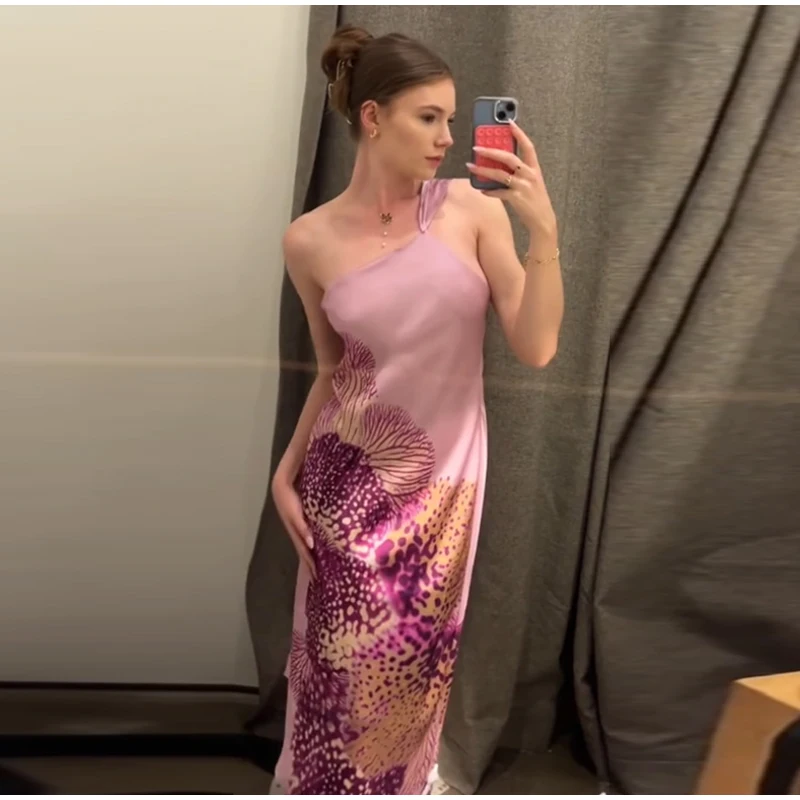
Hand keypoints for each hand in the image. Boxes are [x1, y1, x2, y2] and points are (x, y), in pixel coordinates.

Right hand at [271, 473, 316, 579]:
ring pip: (305, 546)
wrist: (281, 486)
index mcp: (296, 533)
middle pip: (304, 553)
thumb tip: (311, 545)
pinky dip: (312, 544)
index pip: (305, 553)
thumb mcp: (296, 515)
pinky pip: (306, 537)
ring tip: (317, 567)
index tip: (317, 578)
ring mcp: (297, 528)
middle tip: (317, 579)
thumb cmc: (289, 500)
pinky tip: (316, 546)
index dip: (310, 565)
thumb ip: (303, 528)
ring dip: (311, 557)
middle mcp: (296, 533)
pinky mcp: (299, 522)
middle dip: (310, 566)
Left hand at [467, 120, 557, 238]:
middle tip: (476, 147)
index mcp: (534, 168)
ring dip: (483, 169)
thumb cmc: (535, 200)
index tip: (509, 122)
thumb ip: (519, 172)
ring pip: (500, 174)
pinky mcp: (517, 198)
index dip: (519, 133)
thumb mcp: (531, 182)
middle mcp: (529, 175)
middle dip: (491, 150)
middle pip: (509, 157)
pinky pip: (499, 192)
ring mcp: (523, 186)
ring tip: (471, 166)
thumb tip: (498, 165)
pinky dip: (489, 190)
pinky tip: (481, 189)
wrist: (543, 220)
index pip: (528, 146)